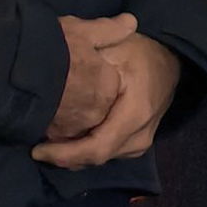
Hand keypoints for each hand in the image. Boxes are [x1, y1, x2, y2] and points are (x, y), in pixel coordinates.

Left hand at [34, 34, 182, 169]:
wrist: (171, 60)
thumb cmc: (141, 53)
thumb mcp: (117, 46)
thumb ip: (90, 55)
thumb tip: (59, 59)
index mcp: (135, 115)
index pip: (96, 148)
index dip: (65, 154)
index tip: (37, 150)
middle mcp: (139, 137)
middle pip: (95, 158)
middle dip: (63, 156)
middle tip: (35, 144)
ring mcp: (140, 145)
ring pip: (99, 160)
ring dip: (72, 155)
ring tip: (47, 142)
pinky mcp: (135, 145)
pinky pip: (106, 155)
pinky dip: (84, 151)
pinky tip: (67, 141)